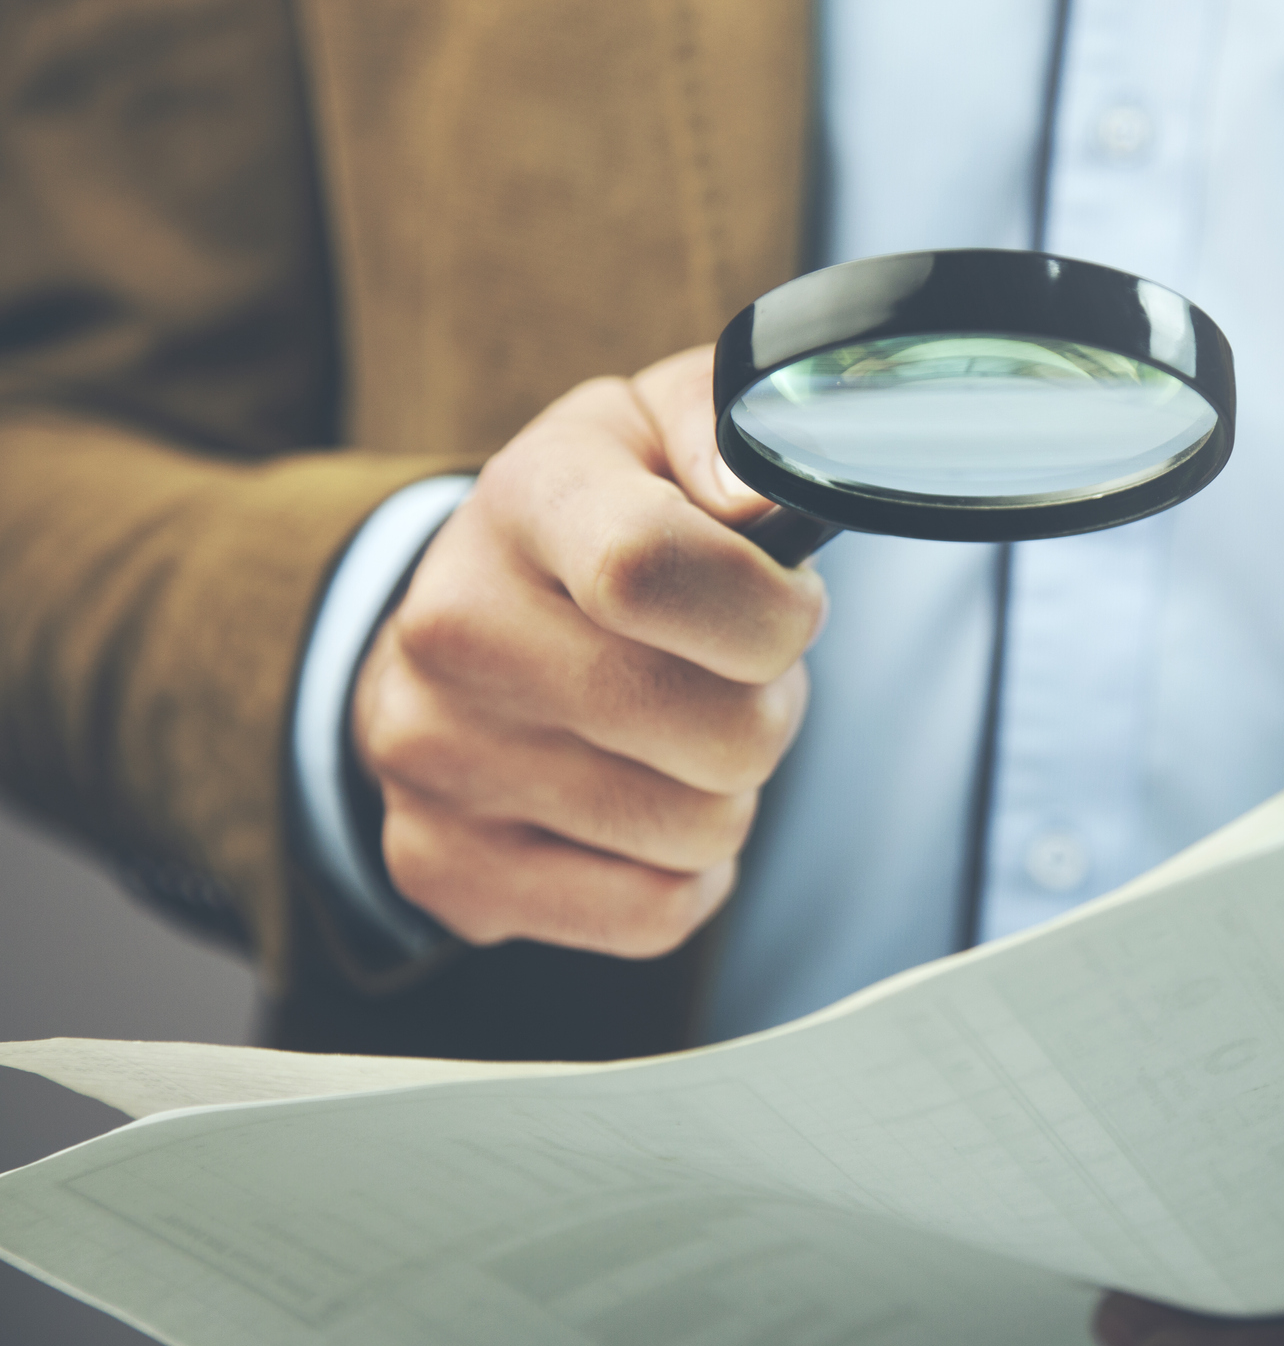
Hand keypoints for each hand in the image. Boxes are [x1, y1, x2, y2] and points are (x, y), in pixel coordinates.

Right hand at [351, 345, 824, 957]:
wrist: (448, 623)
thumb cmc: (594, 522)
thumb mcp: (658, 429)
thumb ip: (728, 433)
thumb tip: (764, 506)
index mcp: (527, 501)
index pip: (652, 572)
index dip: (772, 613)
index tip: (788, 608)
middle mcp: (455, 631)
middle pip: (718, 733)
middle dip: (768, 709)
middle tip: (730, 676)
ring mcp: (434, 759)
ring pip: (699, 832)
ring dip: (725, 792)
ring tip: (675, 734)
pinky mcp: (440, 867)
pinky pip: (650, 916)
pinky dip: (683, 876)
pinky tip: (644, 809)